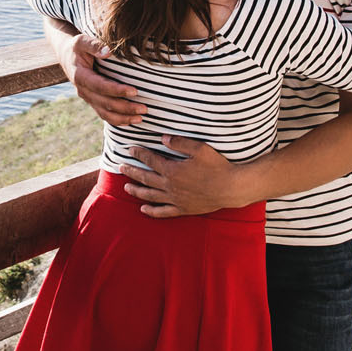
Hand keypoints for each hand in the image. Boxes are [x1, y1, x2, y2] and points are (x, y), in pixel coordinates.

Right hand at [66, 33, 145, 127]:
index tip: (134, 91)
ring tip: (140, 118)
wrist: (67, 56)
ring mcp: (88, 98)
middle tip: (144, 108)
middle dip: (125, 108)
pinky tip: (132, 121)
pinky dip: (118, 120)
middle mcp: (83, 91)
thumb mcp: (81, 41)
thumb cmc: (77, 47)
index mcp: (80, 76)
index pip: (100, 86)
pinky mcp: (93, 101)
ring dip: (123, 118)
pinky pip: (105, 115)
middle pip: (105, 104)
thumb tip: (108, 51)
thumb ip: (94, 45)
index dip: (117, 90)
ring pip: (105, 114)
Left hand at [126, 136, 248, 216]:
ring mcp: (175, 199)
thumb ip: (180, 143)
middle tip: (120, 167)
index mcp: (173, 170)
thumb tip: (162, 138)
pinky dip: (152, 211)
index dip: (139, 154)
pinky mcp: (183, 209)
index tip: (130, 149)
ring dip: (137, 191)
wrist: (231, 188)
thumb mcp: (200, 149)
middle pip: (146, 178)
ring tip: (126, 188)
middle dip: (132, 172)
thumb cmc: (217, 166)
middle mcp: (170, 186)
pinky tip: (143, 209)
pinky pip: (163, 212)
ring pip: (150, 195)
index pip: (150, 160)